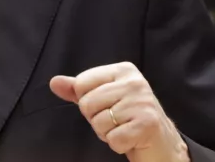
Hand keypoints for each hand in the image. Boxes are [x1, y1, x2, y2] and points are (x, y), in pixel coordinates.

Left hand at [49, 62, 189, 161]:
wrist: (160, 142)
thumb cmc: (129, 118)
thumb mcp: (102, 99)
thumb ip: (78, 89)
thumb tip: (54, 82)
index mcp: (123, 70)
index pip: (81, 83)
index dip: (87, 102)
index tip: (106, 106)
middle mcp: (135, 82)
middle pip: (87, 104)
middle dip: (96, 119)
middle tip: (116, 121)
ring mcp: (142, 102)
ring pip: (99, 122)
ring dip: (107, 133)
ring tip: (124, 129)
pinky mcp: (147, 124)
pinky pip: (113, 139)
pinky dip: (118, 145)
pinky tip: (130, 139)